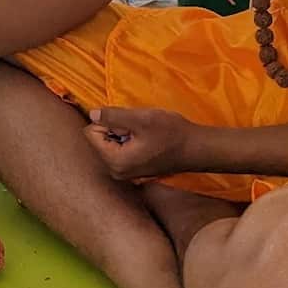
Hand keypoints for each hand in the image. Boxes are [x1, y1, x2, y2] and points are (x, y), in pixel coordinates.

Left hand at [84, 107, 202, 180]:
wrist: (196, 149)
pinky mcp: (132, 171)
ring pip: (111, 143)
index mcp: (114, 161)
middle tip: (139, 131)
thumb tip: (91, 114)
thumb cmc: (171, 133)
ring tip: (145, 136)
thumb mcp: (140, 119)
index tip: (129, 125)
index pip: (91, 133)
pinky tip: (148, 142)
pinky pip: (121, 150)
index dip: (107, 122)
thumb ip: (112, 116)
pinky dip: (130, 142)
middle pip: (99, 140)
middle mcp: (115, 172)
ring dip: (123, 134)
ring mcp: (124, 174)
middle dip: (115, 129)